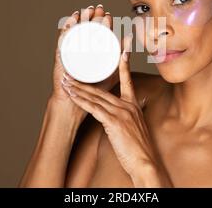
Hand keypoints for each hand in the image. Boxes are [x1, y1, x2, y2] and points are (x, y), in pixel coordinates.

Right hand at [49, 4, 116, 122]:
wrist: (78, 104)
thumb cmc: (95, 89)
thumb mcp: (111, 70)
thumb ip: (122, 57)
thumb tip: (130, 40)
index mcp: (93, 51)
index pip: (98, 32)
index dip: (102, 22)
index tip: (107, 14)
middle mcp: (81, 49)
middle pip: (86, 29)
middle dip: (91, 17)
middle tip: (97, 8)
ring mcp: (71, 53)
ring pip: (75, 32)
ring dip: (79, 21)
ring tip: (84, 11)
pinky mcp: (62, 58)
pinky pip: (63, 41)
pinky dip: (65, 31)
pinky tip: (70, 23)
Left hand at [61, 36, 172, 186]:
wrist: (145, 161)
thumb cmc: (139, 148)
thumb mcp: (136, 127)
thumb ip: (128, 117)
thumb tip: (120, 114)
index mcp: (133, 105)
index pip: (127, 80)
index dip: (124, 65)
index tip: (123, 50)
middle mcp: (128, 105)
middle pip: (101, 90)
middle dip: (83, 82)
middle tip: (71, 73)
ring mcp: (121, 113)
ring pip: (95, 97)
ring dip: (78, 90)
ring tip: (66, 83)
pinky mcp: (114, 122)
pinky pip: (94, 109)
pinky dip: (82, 102)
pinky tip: (72, 97)